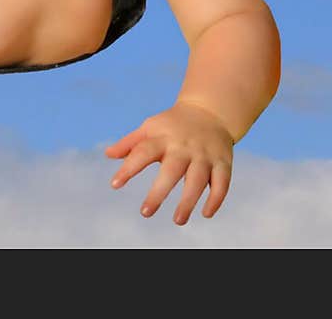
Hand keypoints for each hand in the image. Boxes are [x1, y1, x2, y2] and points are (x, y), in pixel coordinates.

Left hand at [104, 101, 232, 223]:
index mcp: (163, 137)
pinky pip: (222, 183)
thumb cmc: (173, 124)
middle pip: (171, 170)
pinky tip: (205, 213)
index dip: (129, 168)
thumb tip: (108, 154)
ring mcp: (204, 155)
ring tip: (178, 220)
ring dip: (188, 201)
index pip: (143, 151)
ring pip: (197, 179)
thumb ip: (131, 143)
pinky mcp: (223, 162)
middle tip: (145, 212)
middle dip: (159, 192)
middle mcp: (184, 147)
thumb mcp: (151, 127)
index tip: (115, 184)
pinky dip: (216, 199)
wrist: (210, 110)